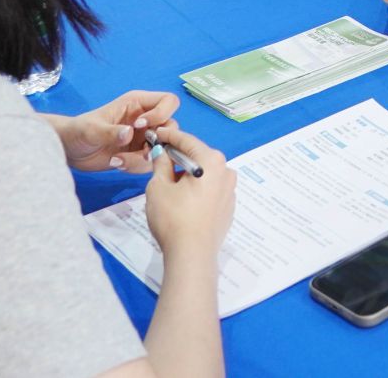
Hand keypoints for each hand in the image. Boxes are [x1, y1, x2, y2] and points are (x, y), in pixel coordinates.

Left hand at [53, 90, 180, 173]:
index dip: (162, 114)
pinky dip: (136, 167)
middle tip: (139, 151)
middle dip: (157, 141)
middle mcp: (145, 120)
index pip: (168, 101)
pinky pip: (149, 162)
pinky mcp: (138, 155)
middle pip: (171, 127)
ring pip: (162, 148)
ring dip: (144, 158)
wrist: (68, 151)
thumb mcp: (91, 129)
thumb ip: (110, 131)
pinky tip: (117, 164)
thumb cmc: (78, 130)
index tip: (141, 126)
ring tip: (120, 161)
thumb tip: (130, 133)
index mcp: (137, 104)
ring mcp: (143, 138)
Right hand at [142, 125, 236, 262]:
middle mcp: (226, 171)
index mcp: (211, 161)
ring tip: (169, 182)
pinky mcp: (228, 208)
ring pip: (205, 174)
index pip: (188, 141)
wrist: (192, 254)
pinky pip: (210, 190)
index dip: (170, 136)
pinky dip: (197, 189)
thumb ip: (160, 164)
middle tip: (160, 159)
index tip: (157, 133)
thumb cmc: (173, 217)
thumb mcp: (158, 187)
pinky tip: (183, 201)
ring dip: (188, 174)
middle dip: (179, 156)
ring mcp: (230, 191)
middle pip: (199, 157)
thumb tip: (162, 153)